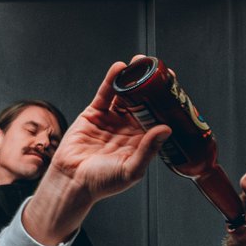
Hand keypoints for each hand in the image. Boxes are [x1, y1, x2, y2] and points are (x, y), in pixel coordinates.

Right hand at [21, 65, 172, 244]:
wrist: (72, 181)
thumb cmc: (102, 182)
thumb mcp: (131, 169)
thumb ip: (148, 149)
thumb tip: (165, 129)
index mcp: (141, 141)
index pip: (158, 116)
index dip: (165, 102)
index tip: (173, 87)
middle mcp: (128, 128)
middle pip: (143, 101)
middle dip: (150, 85)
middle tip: (158, 70)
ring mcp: (111, 119)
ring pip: (125, 94)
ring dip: (132, 78)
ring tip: (140, 63)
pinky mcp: (94, 114)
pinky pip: (105, 94)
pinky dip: (112, 80)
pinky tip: (119, 68)